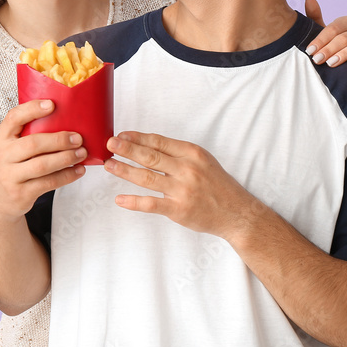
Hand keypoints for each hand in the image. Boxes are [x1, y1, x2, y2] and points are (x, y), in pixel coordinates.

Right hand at [0, 100, 87, 227]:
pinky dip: (67, 176)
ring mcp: (9, 176)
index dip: (33, 109)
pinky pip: (48, 183)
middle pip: (33, 143)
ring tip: (82, 153)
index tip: (52, 104)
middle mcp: (1, 156)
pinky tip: (78, 170)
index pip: (14, 117)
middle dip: (59, 140)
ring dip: (66, 158)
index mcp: (0, 138)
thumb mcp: (10, 148)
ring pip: (42, 165)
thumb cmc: (12, 167)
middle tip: (78, 138)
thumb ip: (27, 134)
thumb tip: (65, 118)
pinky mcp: (20, 194)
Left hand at [104, 132, 253, 239]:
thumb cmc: (218, 185)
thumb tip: (148, 145)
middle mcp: (187, 169)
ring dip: (125, 171)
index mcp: (192, 153)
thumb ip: (179, 154)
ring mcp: (182, 190)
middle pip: (150, 156)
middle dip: (127, 149)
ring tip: (110, 165)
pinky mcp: (179, 210)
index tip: (122, 135)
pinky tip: (120, 199)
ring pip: (147, 178)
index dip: (138, 137)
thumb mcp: (203, 160)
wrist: (236, 212)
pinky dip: (134, 202)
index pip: (159, 141)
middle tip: (110, 144)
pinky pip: (151, 204)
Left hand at [304, 0, 346, 65]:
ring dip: (344, 54)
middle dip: (329, 49)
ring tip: (331, 63)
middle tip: (317, 60)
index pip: (333, 28)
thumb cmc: (336, 48)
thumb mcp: (325, 34)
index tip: (310, 50)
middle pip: (344, 37)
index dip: (321, 39)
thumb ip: (315, 17)